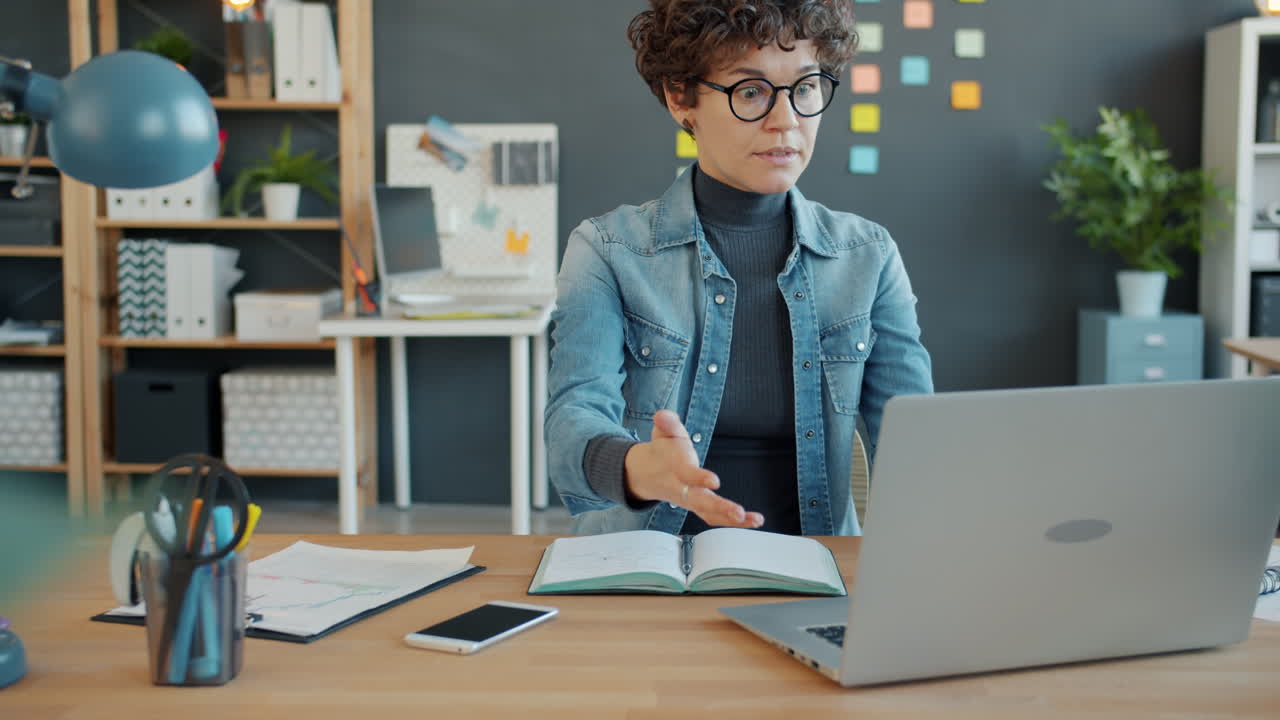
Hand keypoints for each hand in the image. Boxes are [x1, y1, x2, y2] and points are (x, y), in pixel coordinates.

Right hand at [623, 410, 763, 528]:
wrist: (649, 473)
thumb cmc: (664, 451)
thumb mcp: (665, 432)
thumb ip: (667, 423)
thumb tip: (662, 415)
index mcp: (676, 467)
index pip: (687, 474)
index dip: (699, 477)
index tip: (714, 481)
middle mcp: (683, 488)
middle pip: (699, 501)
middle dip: (719, 507)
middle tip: (738, 512)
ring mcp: (691, 500)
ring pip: (709, 514)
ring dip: (731, 519)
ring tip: (754, 520)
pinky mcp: (699, 506)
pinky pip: (715, 517)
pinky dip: (733, 522)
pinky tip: (753, 521)